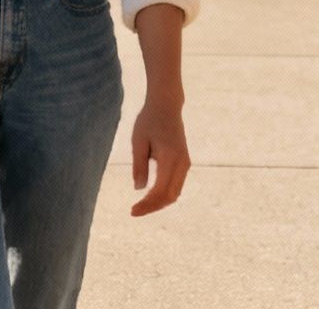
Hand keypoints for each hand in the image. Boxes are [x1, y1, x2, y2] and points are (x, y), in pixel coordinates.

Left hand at [129, 95, 188, 215]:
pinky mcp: (184, 163)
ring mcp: (185, 164)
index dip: (147, 204)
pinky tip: (151, 196)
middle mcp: (182, 164)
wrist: (166, 106)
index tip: (133, 211)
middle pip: (170, 196)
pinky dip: (164, 194)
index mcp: (170, 158)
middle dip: (153, 207)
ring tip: (141, 207)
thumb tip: (139, 189)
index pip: (160, 190)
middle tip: (135, 212)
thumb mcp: (138, 141)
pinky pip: (176, 185)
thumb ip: (139, 165)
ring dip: (159, 202)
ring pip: (175, 192)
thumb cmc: (149, 121)